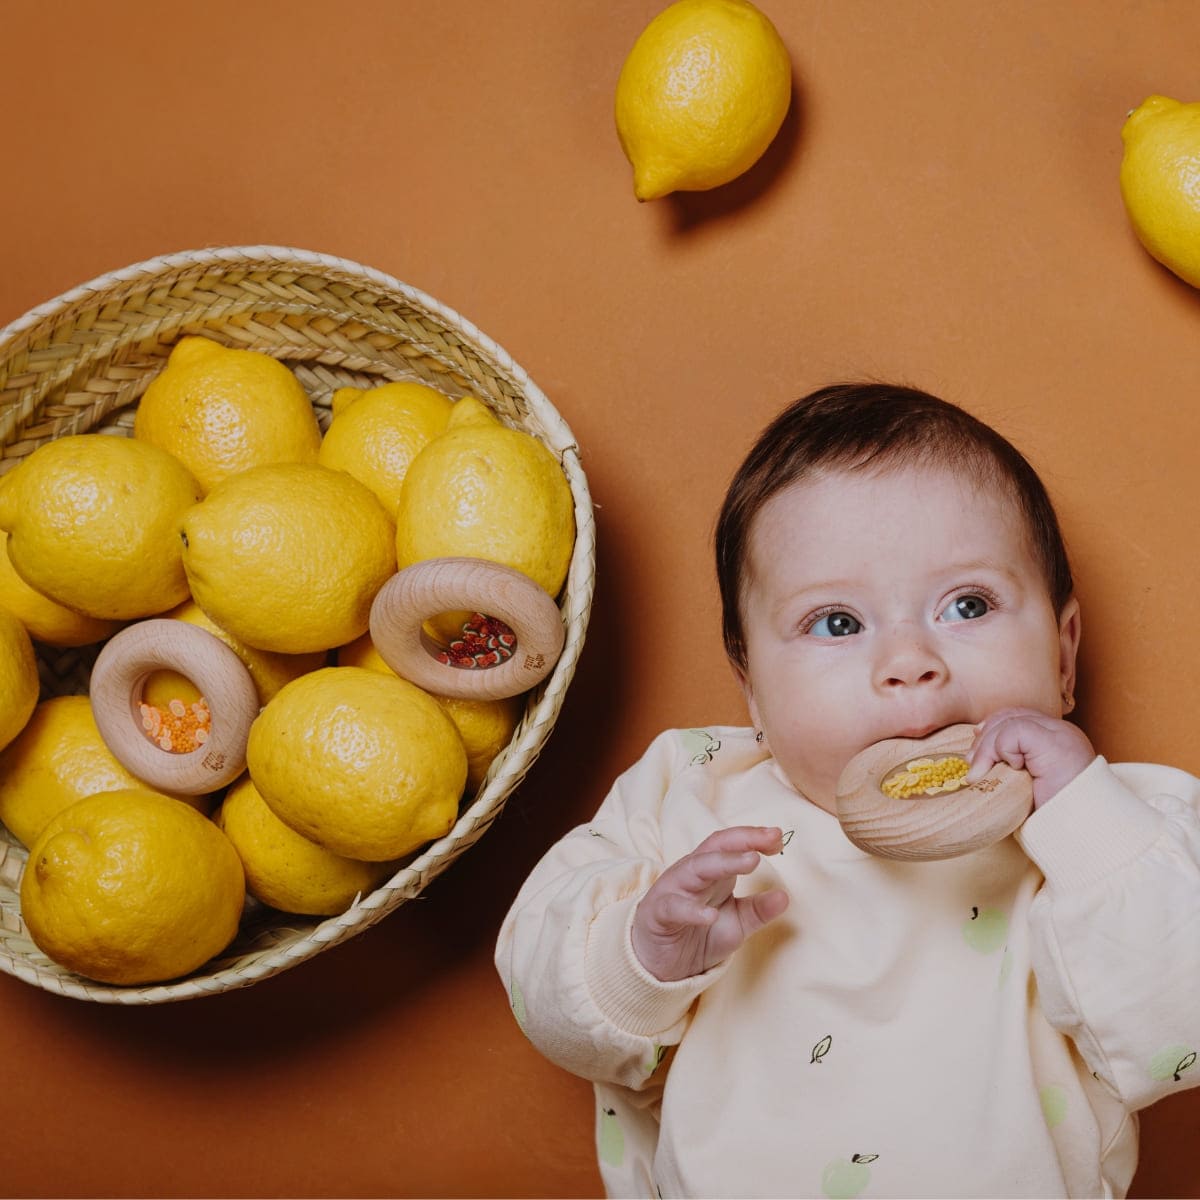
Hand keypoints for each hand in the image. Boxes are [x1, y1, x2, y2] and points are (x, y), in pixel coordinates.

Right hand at [631, 826, 788, 981]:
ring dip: (724, 862)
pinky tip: (710, 916)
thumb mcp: (735, 925)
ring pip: (695, 868)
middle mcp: (691, 874)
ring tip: (751, 862)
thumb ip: (757, 911)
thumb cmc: (697, 935)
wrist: (659, 965)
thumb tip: (784, 896)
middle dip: (743, 840)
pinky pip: (674, 908)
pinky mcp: (658, 914)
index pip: (731, 845)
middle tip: (771, 838)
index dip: (754, 838)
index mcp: (711, 872)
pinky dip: (692, 911)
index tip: (779, 838)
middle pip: (715, 848)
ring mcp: (673, 891)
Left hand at [967, 707, 1095, 809]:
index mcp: (1055, 740)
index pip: (1017, 717)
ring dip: (987, 749)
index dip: (992, 729)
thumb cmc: (1052, 816)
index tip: (976, 753)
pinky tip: (1011, 770)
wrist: (1081, 831)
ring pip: (1009, 722)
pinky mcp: (1055, 743)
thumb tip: (973, 758)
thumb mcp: (1023, 788)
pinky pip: (1015, 732)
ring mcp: (1060, 736)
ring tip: (982, 775)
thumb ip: (1008, 768)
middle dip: (985, 740)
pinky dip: (1003, 749)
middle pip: (1010, 716)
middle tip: (974, 768)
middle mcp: (1060, 733)